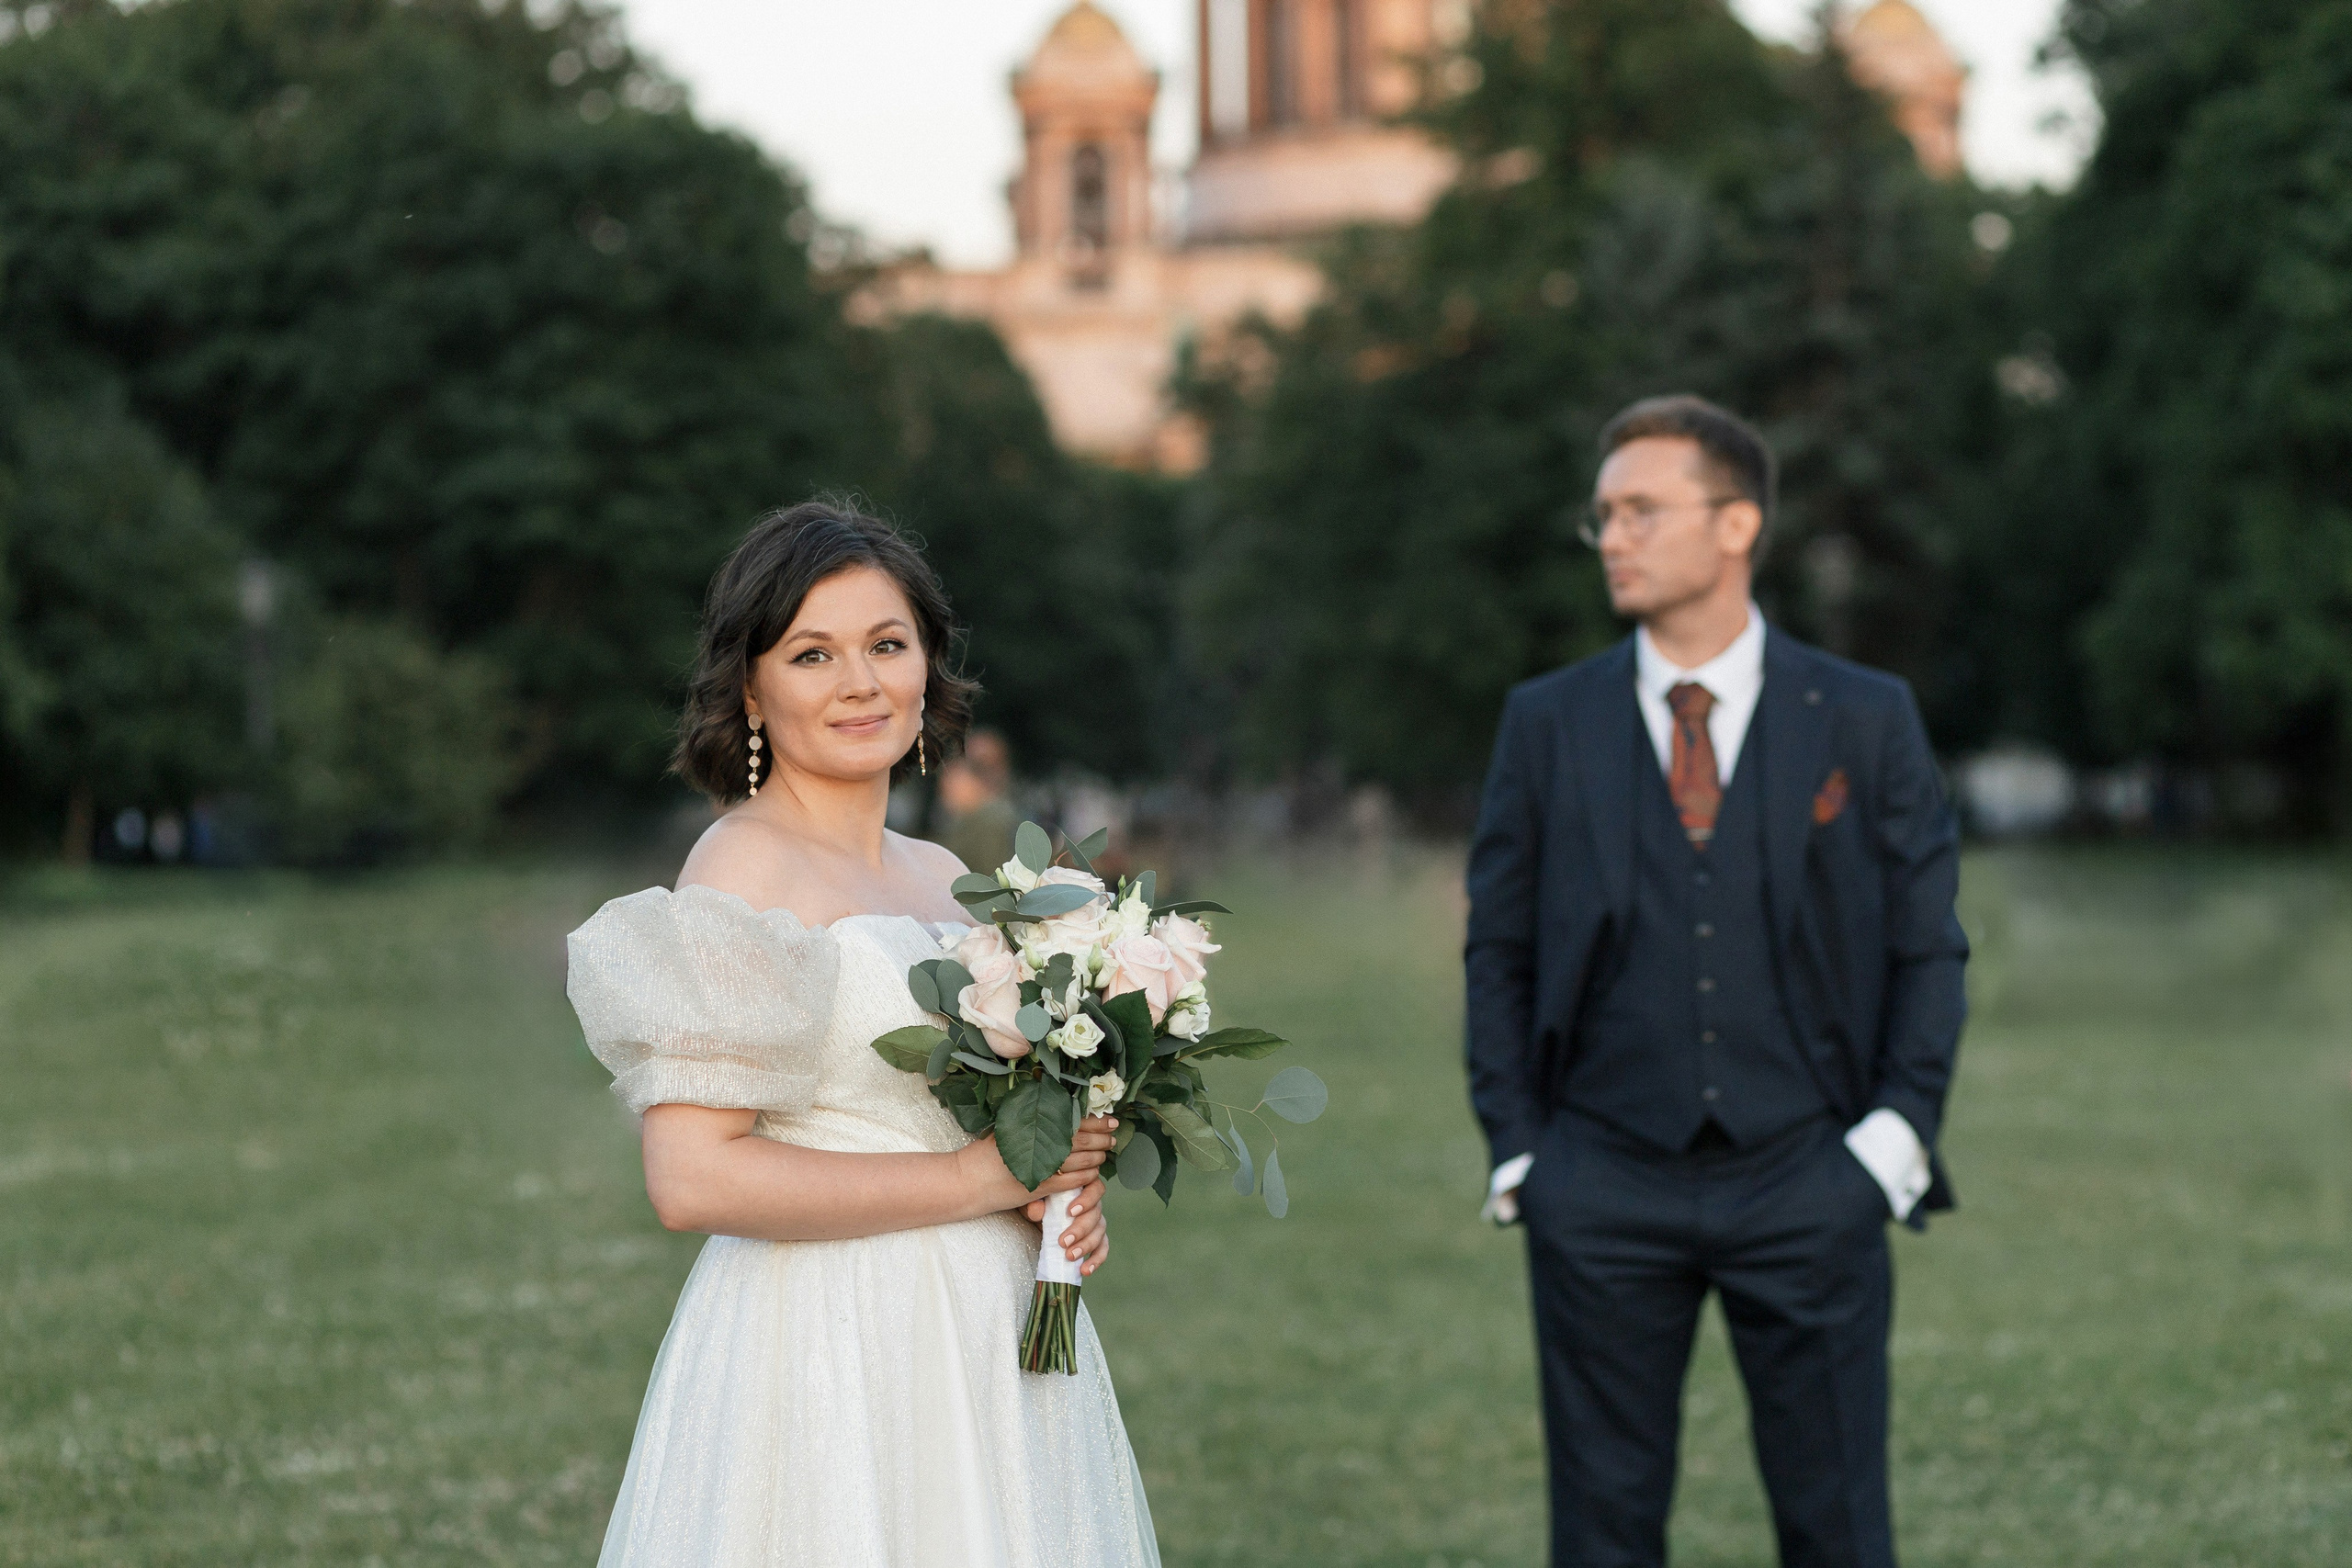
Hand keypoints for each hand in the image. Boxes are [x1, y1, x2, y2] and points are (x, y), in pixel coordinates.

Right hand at [955, 1114, 1118, 1217]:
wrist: (966, 1180)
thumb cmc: (983, 1154)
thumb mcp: (1005, 1129)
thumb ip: (1027, 1120)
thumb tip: (1051, 1105)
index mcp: (1030, 1126)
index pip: (1070, 1121)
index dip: (1094, 1120)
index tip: (1108, 1118)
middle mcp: (1036, 1144)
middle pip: (1080, 1139)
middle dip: (1101, 1137)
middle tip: (1113, 1134)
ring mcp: (1039, 1167)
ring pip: (1079, 1160)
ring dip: (1096, 1156)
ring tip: (1106, 1152)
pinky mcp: (1039, 1188)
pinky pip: (1070, 1181)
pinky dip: (1085, 1176)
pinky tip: (1093, 1172)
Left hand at [1026, 1173, 1109, 1275]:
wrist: (1035, 1217)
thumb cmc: (1036, 1201)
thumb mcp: (1030, 1200)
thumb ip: (1033, 1203)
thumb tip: (1037, 1210)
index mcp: (1081, 1187)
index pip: (1095, 1188)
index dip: (1087, 1199)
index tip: (1071, 1212)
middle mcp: (1092, 1204)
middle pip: (1097, 1214)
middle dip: (1081, 1229)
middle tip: (1063, 1242)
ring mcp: (1095, 1222)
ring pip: (1100, 1232)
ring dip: (1086, 1246)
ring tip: (1069, 1257)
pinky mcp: (1094, 1240)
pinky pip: (1102, 1249)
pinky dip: (1096, 1260)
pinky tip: (1085, 1270)